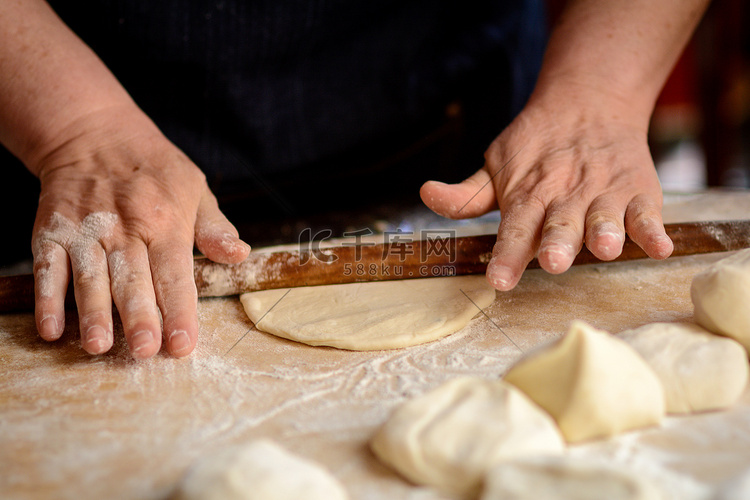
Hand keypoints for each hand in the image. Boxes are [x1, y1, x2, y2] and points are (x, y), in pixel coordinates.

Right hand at [31, 106, 249, 357]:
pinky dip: (46, 298)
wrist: (93, 130)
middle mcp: (125, 227)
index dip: (179, 309)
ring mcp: (85, 230)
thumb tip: (239, 255)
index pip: (174, 272)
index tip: (183, 344)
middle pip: (132, 278)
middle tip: (144, 350)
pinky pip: (48, 267)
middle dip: (139, 316)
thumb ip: (215, 228)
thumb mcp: (195, 188)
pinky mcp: (51, 230)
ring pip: (90, 276)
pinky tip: (51, 329)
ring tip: (99, 346)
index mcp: (165, 220)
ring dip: (93, 312)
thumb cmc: (154, 168)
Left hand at [421, 88, 673, 290]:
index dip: (506, 255)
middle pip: (560, 224)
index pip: (514, 228)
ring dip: (605, 232)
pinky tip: (660, 247)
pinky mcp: (637, 189)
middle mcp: (565, 196)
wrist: (588, 100)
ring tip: (606, 248)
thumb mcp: (495, 166)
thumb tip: (426, 195)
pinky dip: (654, 229)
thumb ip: (466, 194)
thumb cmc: (534, 146)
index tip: (498, 281)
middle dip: (557, 243)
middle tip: (553, 261)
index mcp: (528, 195)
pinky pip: (647, 211)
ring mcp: (603, 193)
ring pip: (604, 216)